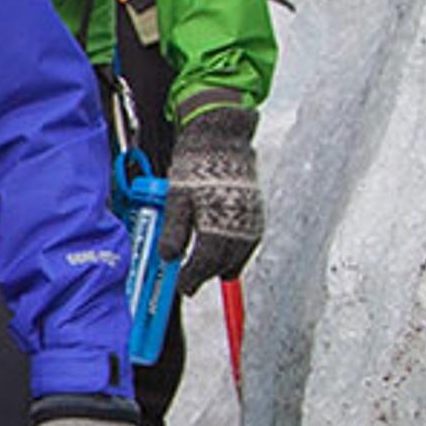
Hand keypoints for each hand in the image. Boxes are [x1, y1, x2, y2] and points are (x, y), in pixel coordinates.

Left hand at [163, 98, 262, 291]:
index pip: (204, 264)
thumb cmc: (196, 166)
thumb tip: (169, 258)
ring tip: (205, 270)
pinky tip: (222, 251)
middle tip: (188, 284)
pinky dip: (234, 253)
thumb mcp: (176, 199)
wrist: (222, 139)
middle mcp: (239, 227)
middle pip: (222, 264)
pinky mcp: (257, 214)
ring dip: (221, 266)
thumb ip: (174, 232)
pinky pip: (247, 244)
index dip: (191, 278)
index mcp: (218, 225)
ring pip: (238, 257)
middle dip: (205, 275)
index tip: (180, 287)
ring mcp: (252, 221)